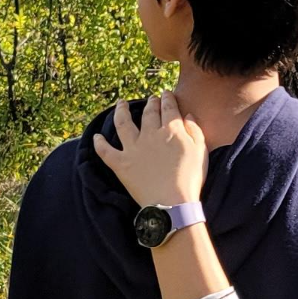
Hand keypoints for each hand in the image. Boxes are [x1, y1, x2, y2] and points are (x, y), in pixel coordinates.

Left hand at [98, 88, 207, 207]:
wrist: (172, 204)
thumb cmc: (190, 179)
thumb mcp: (201, 151)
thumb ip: (195, 130)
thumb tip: (187, 115)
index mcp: (172, 130)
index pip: (168, 108)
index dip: (167, 98)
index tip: (165, 94)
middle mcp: (150, 134)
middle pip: (149, 112)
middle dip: (150, 103)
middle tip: (151, 99)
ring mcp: (133, 148)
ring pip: (123, 123)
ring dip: (121, 111)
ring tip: (121, 103)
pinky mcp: (121, 164)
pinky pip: (106, 152)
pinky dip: (100, 144)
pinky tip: (96, 137)